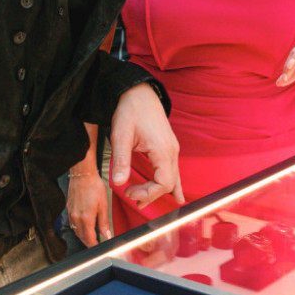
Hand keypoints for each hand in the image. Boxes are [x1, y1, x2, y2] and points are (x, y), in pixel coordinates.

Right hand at [67, 173, 110, 246]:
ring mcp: (71, 214)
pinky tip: (84, 226)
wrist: (83, 175)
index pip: (89, 239)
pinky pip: (72, 224)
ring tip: (91, 237)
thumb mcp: (103, 205)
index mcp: (86, 218)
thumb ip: (104, 222)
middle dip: (89, 242)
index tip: (99, 248)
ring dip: (83, 236)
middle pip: (81, 237)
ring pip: (76, 231)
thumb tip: (107, 235)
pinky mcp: (68, 209)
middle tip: (96, 244)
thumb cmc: (94, 187)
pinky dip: (78, 228)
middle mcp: (76, 218)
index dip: (94, 245)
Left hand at [110, 83, 182, 208]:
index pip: (162, 183)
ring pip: (172, 177)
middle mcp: (172, 151)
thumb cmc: (130, 110)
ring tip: (143, 202)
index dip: (146, 193)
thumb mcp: (121, 135)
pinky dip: (172, 184)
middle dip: (149, 194)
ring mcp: (172, 148)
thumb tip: (118, 183)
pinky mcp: (168, 146)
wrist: (139, 92)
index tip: (128, 191)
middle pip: (168, 183)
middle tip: (129, 195)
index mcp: (163, 150)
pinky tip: (176, 195)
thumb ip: (121, 160)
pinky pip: (173, 170)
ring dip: (158, 191)